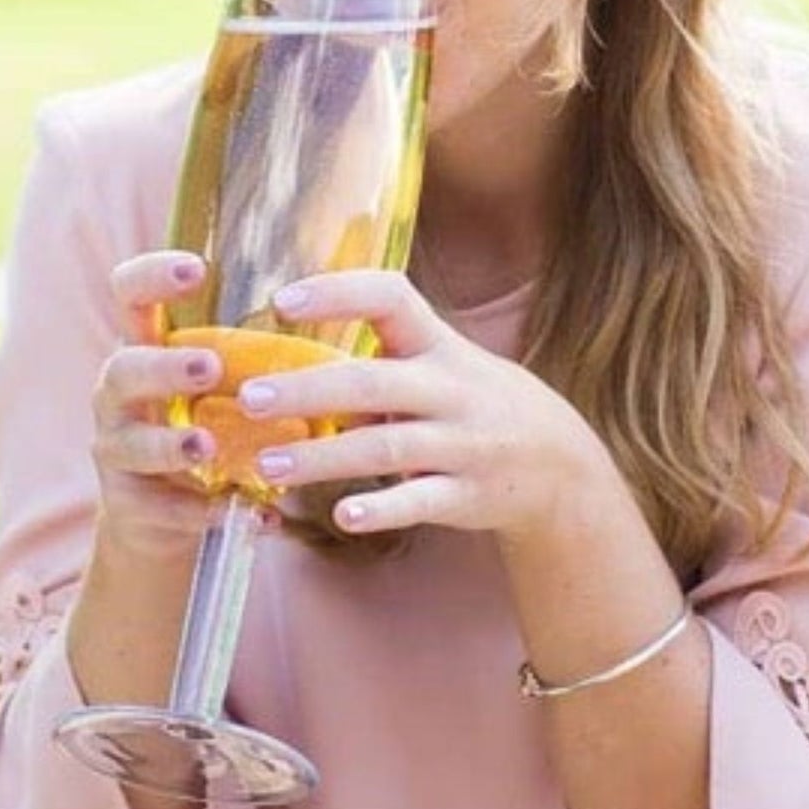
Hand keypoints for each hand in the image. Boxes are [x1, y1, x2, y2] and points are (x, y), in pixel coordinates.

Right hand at [86, 250, 231, 558]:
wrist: (163, 515)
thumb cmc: (210, 425)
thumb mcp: (224, 384)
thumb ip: (258, 353)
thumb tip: (346, 311)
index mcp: (146, 347)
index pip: (130, 294)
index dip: (153, 275)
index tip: (198, 268)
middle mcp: (119, 393)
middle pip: (123, 368)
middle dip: (165, 367)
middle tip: (210, 367)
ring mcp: (116, 448)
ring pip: (130, 443)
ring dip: (172, 444)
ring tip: (209, 445)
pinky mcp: (125, 503)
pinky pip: (159, 507)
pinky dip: (204, 511)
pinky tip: (255, 514)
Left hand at [240, 270, 620, 543]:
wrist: (560, 464)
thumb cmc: (473, 402)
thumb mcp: (441, 363)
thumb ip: (379, 355)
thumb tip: (287, 353)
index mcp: (438, 344)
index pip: (391, 297)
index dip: (339, 292)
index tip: (283, 300)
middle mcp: (451, 388)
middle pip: (373, 382)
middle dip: (309, 388)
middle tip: (249, 397)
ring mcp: (462, 443)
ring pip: (387, 446)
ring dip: (325, 456)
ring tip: (269, 463)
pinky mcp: (467, 495)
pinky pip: (421, 501)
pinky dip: (382, 509)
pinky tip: (342, 516)